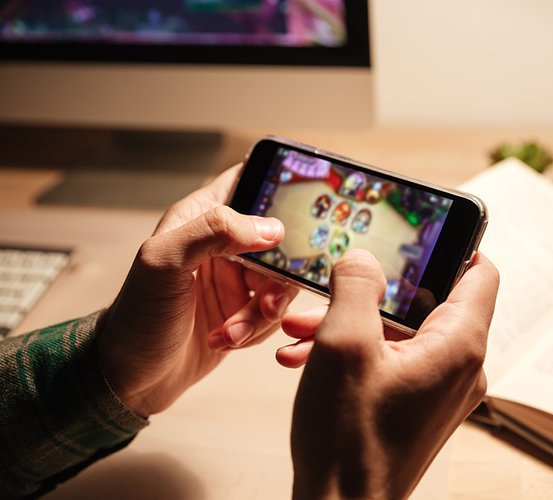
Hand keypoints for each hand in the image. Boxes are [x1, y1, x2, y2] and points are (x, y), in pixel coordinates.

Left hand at [96, 164, 297, 416]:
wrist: (129, 378)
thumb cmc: (137, 316)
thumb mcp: (164, 263)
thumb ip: (213, 231)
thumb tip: (271, 228)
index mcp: (202, 217)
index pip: (250, 180)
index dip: (279, 187)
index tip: (299, 212)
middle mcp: (224, 244)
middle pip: (280, 240)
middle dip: (278, 274)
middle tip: (263, 301)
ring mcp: (236, 279)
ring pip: (280, 281)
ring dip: (264, 311)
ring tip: (233, 330)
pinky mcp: (243, 311)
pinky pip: (273, 312)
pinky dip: (257, 330)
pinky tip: (227, 339)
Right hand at [280, 249, 498, 498]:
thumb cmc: (347, 441)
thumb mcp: (344, 344)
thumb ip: (357, 286)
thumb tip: (364, 259)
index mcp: (458, 345)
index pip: (481, 273)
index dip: (455, 245)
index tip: (420, 232)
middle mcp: (460, 367)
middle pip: (429, 301)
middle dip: (373, 291)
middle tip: (336, 285)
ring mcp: (440, 389)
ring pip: (401, 332)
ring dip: (353, 322)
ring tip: (305, 327)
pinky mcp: (417, 405)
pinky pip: (392, 360)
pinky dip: (356, 352)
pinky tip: (307, 356)